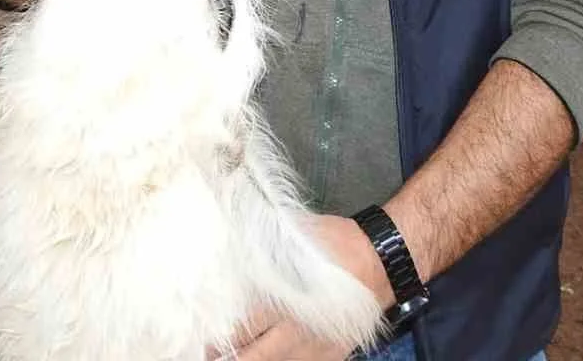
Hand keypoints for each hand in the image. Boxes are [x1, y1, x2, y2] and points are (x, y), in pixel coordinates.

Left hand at [213, 215, 393, 360]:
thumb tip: (231, 238)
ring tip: (232, 358)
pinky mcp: (329, 358)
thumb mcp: (298, 235)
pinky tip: (269, 358)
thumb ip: (266, 242)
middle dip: (228, 357)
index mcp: (286, 301)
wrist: (381, 264)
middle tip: (208, 354)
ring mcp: (314, 350)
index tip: (201, 338)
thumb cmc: (336, 245)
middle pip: (254, 357)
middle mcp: (297, 333)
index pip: (243, 328)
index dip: (219, 337)